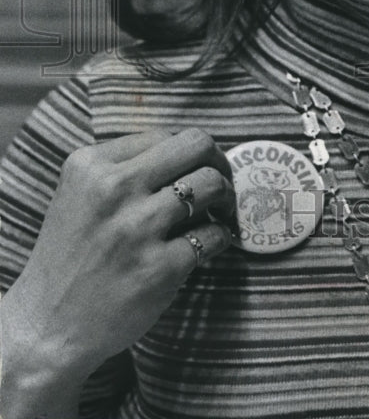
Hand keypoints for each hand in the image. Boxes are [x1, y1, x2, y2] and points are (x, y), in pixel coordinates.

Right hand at [3, 128, 235, 386]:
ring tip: (219, 213)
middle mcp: (113, 190)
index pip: (165, 136)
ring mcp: (137, 229)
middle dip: (218, 161)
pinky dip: (221, 238)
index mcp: (91, 165)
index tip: (196, 169)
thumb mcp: (81, 195)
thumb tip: (189, 154)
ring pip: (210, 185)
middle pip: (196, 146)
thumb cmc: (71, 256)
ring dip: (226, 198)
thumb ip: (124, 168)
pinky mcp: (158, 268)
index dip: (188, 153)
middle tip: (221, 182)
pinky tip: (210, 245)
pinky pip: (213, 235)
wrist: (48, 326)